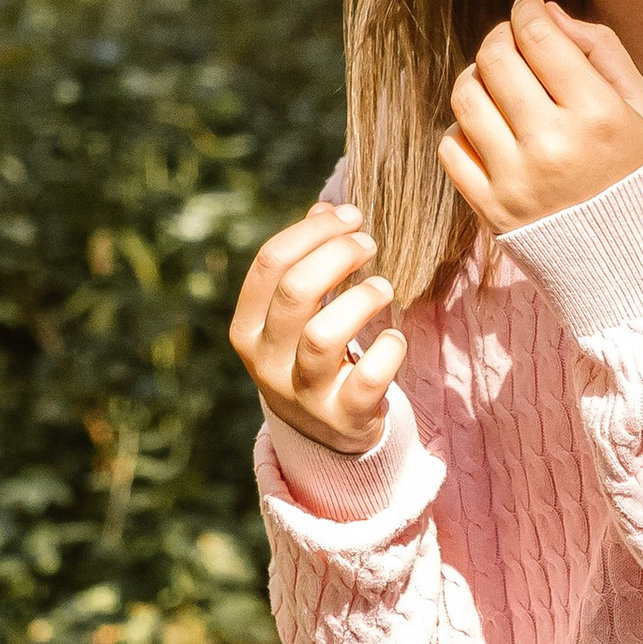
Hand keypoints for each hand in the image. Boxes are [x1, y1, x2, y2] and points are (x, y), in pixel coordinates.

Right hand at [230, 199, 407, 456]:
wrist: (327, 434)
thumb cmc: (313, 354)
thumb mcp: (297, 313)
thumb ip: (306, 261)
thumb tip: (324, 209)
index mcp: (247, 329)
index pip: (269, 264)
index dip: (313, 231)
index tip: (349, 216)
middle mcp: (266, 362)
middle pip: (295, 292)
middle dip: (338, 256)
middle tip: (368, 244)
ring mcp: (301, 394)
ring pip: (322, 337)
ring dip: (360, 301)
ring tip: (382, 288)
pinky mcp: (342, 418)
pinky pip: (365, 381)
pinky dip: (388, 352)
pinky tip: (395, 338)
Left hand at [438, 0, 642, 236]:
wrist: (632, 262)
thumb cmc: (639, 174)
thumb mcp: (642, 107)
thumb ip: (601, 49)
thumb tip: (545, 12)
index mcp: (597, 116)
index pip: (538, 38)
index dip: (526, 10)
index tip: (527, 6)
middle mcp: (552, 146)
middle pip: (495, 60)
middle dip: (500, 37)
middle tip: (513, 41)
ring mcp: (515, 180)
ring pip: (465, 97)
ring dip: (476, 76)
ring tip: (498, 82)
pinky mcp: (489, 209)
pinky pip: (450, 146)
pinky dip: (463, 127)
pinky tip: (490, 128)